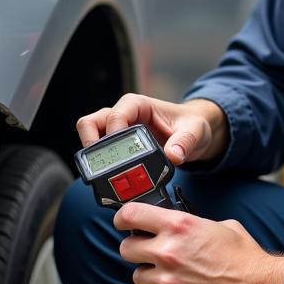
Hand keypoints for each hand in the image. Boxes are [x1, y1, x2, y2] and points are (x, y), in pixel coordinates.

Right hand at [76, 93, 226, 165]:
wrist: (193, 133)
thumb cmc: (192, 125)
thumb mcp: (194, 131)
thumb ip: (184, 142)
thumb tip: (173, 155)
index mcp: (137, 105)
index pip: (115, 116)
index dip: (113, 135)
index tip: (120, 155)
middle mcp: (122, 114)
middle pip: (90, 123)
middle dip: (92, 145)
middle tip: (103, 166)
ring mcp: (117, 129)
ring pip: (89, 135)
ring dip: (91, 155)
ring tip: (103, 174)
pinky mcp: (117, 144)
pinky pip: (98, 151)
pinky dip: (99, 163)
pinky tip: (110, 178)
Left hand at [115, 202, 283, 283]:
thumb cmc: (245, 258)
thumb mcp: (219, 226)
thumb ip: (191, 224)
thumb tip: (178, 227)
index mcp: (178, 225)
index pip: (131, 215)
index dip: (122, 218)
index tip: (123, 222)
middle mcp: (167, 251)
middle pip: (126, 248)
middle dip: (136, 249)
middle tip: (149, 252)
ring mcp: (168, 281)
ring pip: (138, 276)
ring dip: (149, 274)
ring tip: (171, 275)